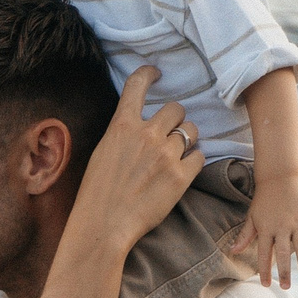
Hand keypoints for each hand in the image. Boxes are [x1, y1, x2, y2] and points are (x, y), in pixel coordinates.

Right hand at [65, 68, 200, 257]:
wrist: (104, 224)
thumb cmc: (97, 192)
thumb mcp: (103, 152)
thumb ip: (124, 134)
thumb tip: (140, 126)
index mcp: (122, 126)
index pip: (137, 85)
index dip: (149, 74)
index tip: (156, 73)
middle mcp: (146, 134)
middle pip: (176, 109)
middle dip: (176, 120)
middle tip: (170, 134)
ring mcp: (166, 155)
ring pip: (192, 131)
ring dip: (187, 140)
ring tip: (176, 155)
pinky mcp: (181, 176)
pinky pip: (200, 156)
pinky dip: (194, 162)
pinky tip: (182, 172)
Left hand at [231, 177, 297, 287]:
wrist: (278, 178)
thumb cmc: (263, 201)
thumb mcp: (251, 217)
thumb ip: (245, 235)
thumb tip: (232, 251)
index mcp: (266, 228)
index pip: (264, 254)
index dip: (265, 270)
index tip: (266, 285)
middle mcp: (281, 227)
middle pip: (282, 253)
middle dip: (284, 271)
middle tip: (286, 287)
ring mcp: (296, 222)